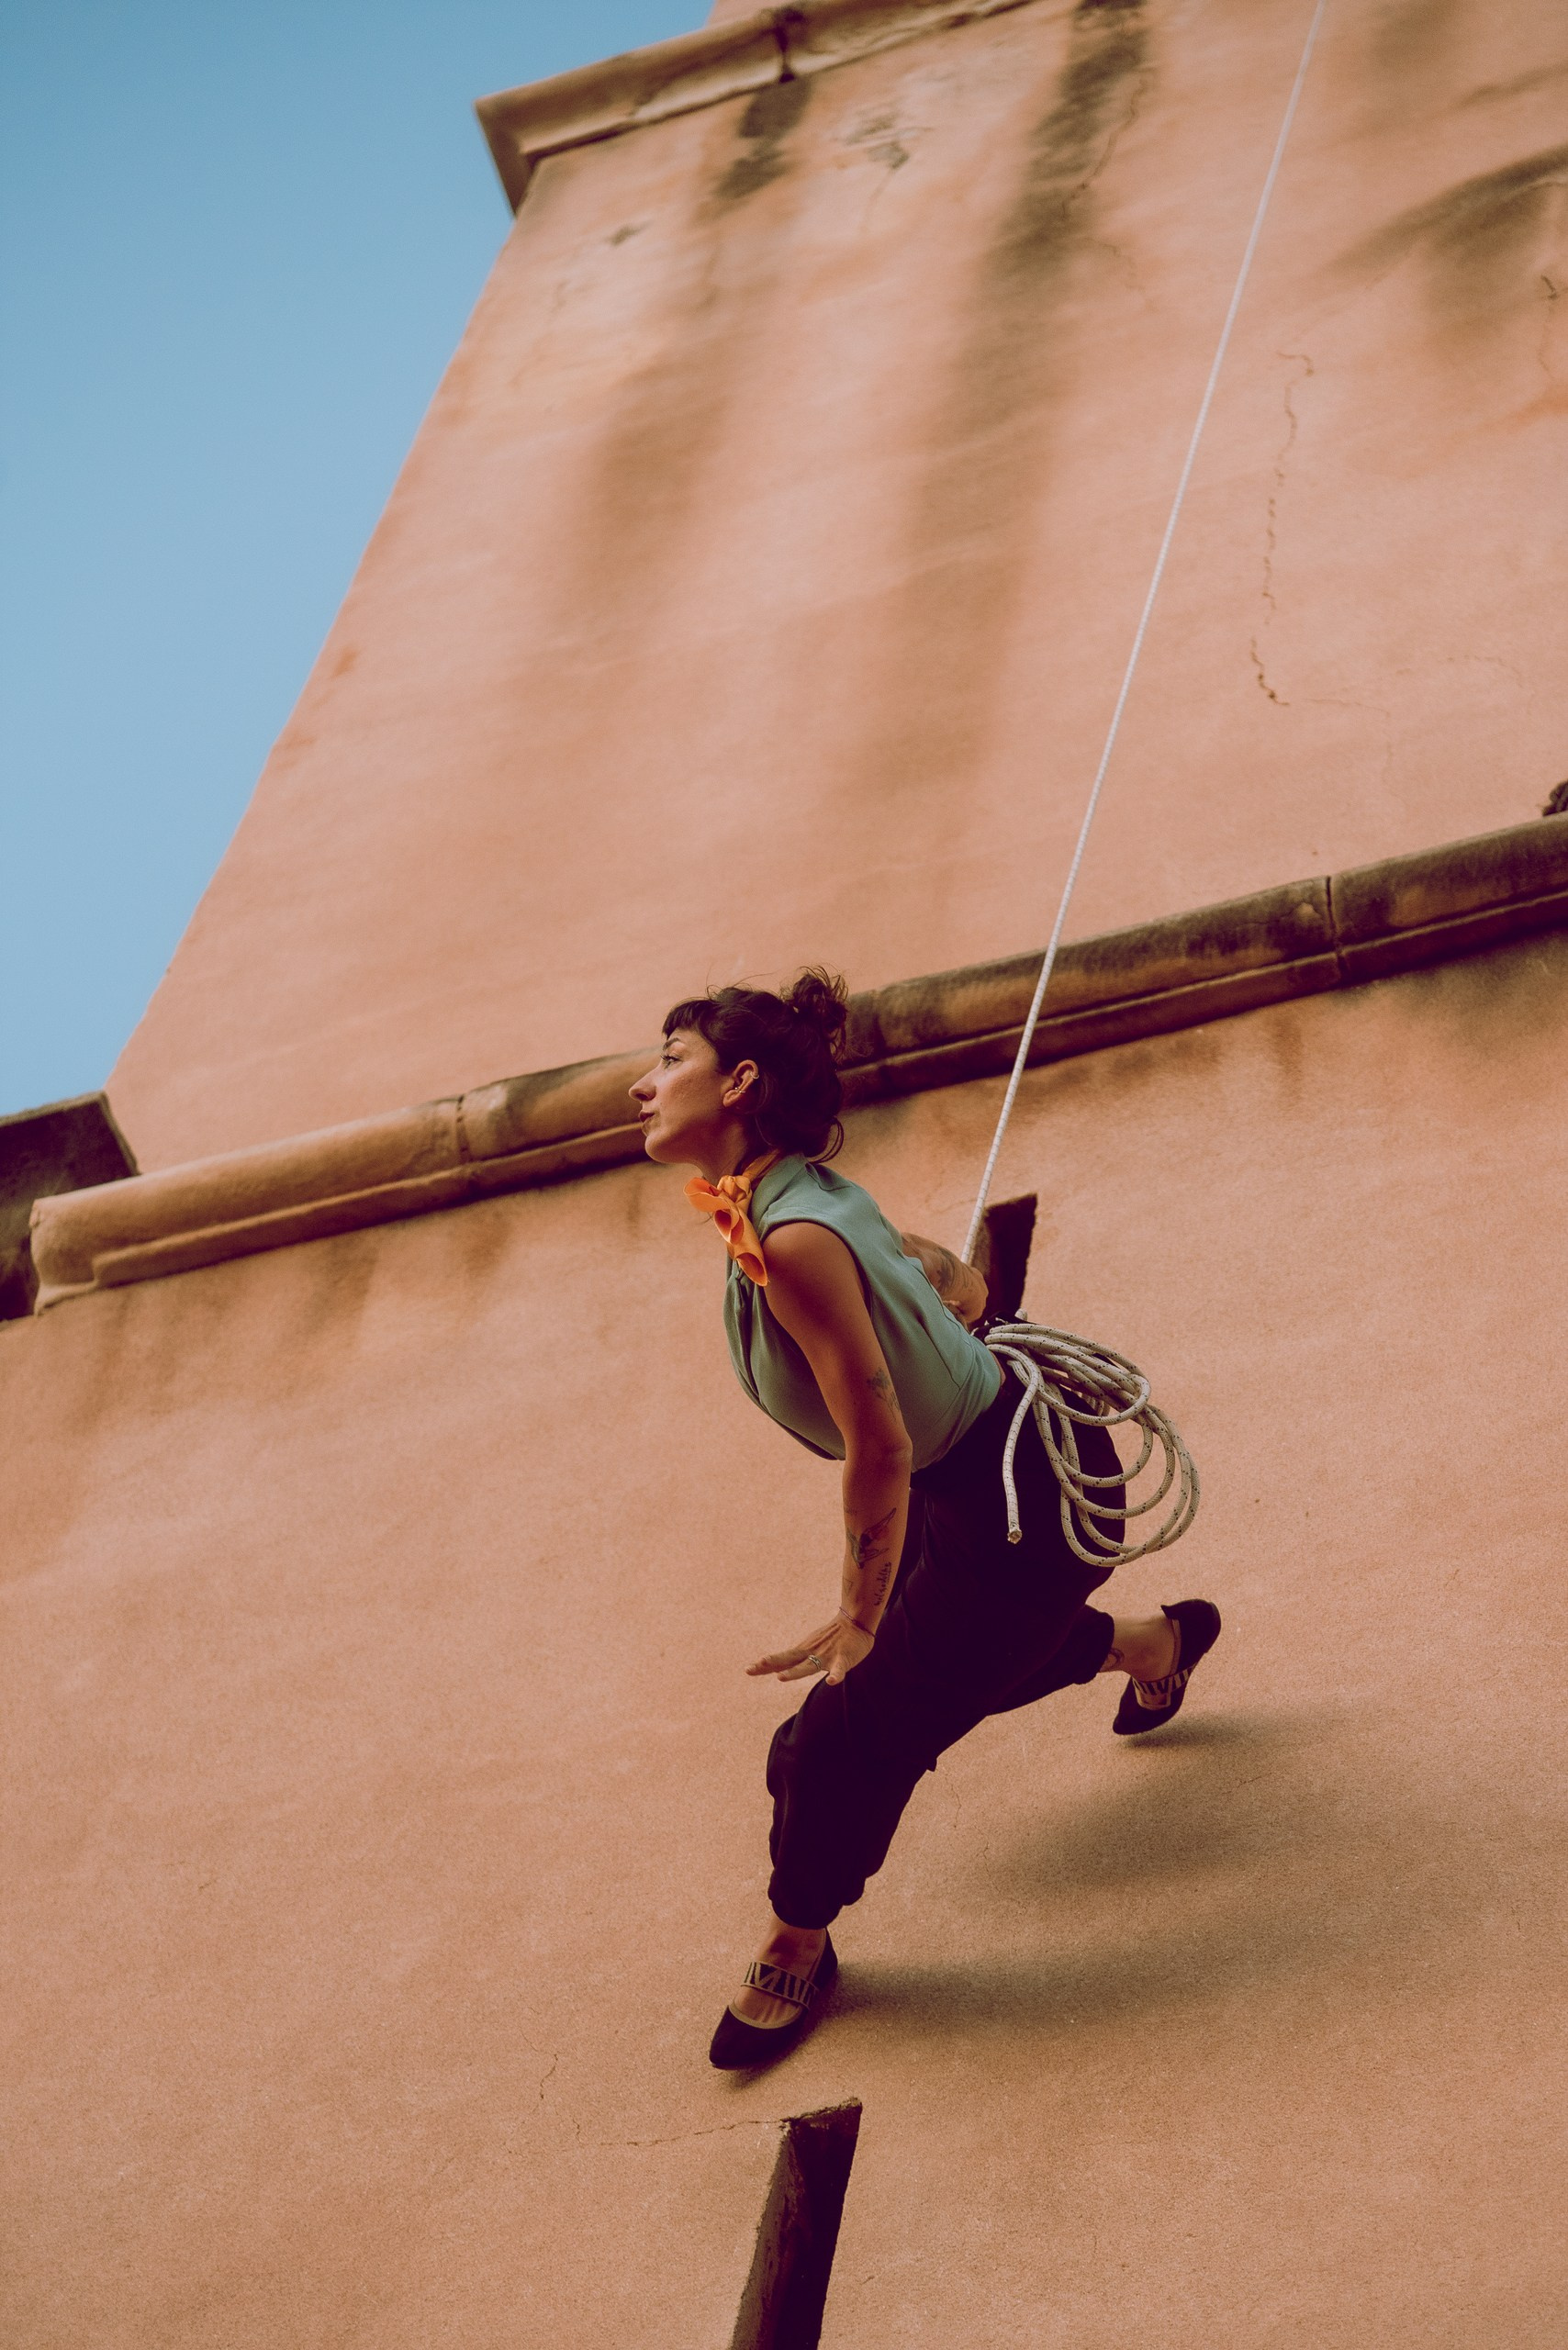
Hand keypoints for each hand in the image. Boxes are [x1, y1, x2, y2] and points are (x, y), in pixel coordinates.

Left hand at [747, 1610, 875, 1685]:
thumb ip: (799, 1658)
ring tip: (780, 1678)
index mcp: (804, 1651)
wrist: (857, 1621)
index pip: (781, 1659)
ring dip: (794, 1672)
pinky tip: (831, 1682)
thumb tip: (779, 1669)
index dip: (765, 1665)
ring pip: (808, 1666)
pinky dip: (835, 1675)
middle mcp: (811, 1653)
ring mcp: (826, 1656)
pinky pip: (839, 1668)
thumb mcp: (812, 1647)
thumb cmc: (833, 1637)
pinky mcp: (843, 1658)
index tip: (747, 1670)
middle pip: (787, 1660)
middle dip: (769, 1665)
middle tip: (750, 1668)